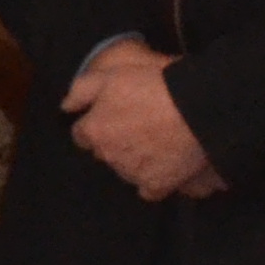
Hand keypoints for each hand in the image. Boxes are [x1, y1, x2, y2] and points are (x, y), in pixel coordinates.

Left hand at [64, 38, 218, 201]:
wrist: (198, 108)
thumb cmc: (154, 85)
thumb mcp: (112, 75)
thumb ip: (82, 90)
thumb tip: (65, 107)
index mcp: (94, 130)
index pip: (83, 134)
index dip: (97, 124)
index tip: (113, 118)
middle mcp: (108, 155)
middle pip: (104, 152)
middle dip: (114, 142)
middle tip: (138, 128)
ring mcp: (131, 173)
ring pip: (124, 169)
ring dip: (133, 160)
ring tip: (155, 144)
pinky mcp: (156, 185)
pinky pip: (147, 188)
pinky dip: (152, 180)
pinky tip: (163, 168)